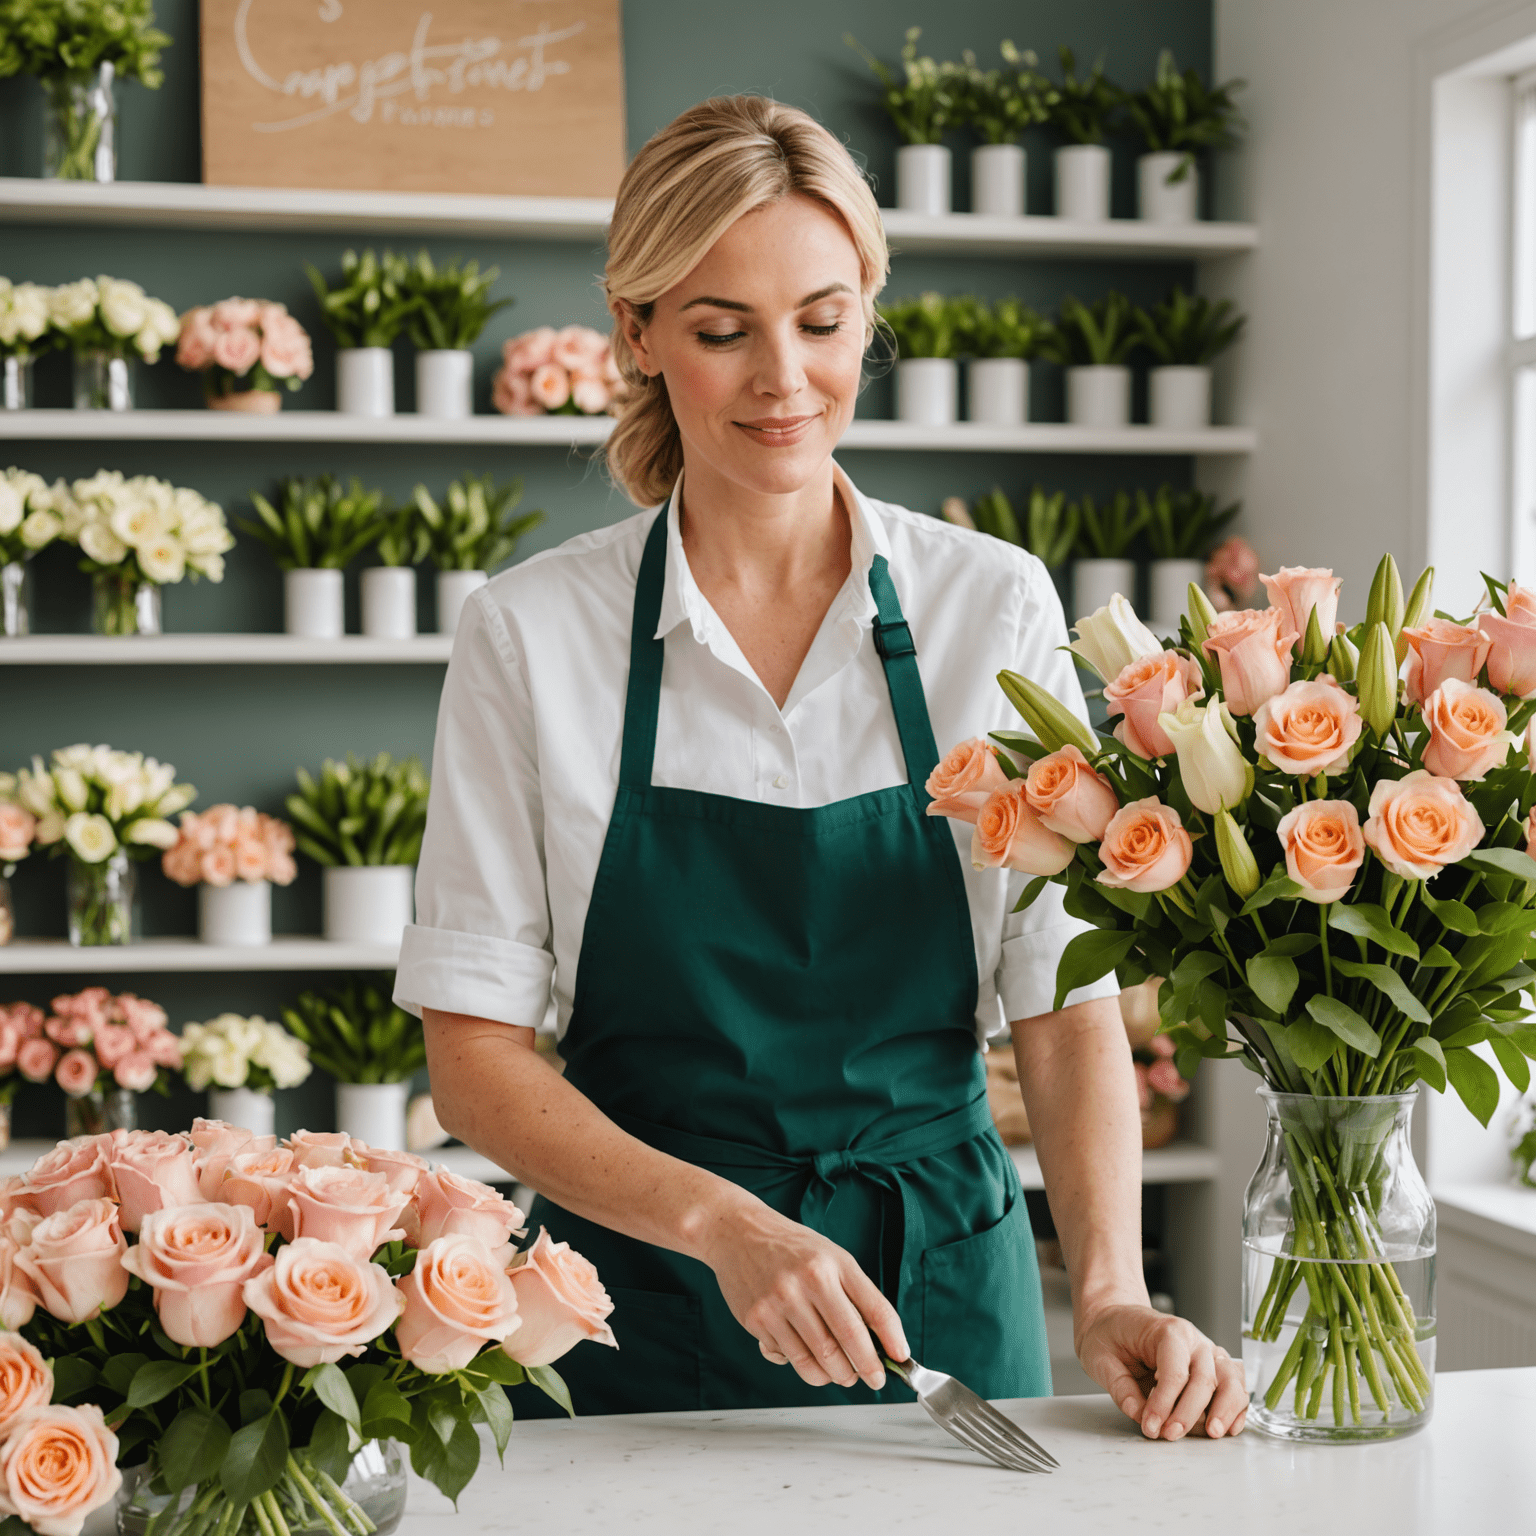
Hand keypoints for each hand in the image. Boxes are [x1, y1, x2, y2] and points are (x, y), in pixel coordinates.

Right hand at [700, 1194, 907, 1391]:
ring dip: (836, 1375)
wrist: (738, 1233)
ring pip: (817, 1359)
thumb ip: (855, 1294)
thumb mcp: (832, 1257)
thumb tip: (880, 1341)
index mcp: (833, 1264)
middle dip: (865, 1369)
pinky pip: (788, 1358)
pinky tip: (807, 1356)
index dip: (892, 1340)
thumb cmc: (791, 1247)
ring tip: (843, 1374)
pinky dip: (803, 1366)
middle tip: (872, 1377)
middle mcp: (807, 1282)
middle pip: (846, 1342)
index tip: (901, 1359)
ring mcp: (779, 1302)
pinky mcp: (757, 1320)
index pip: (874, 1309)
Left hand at [1077, 1303, 1247, 1439]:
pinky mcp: (1212, 1367)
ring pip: (1230, 1380)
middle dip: (1190, 1413)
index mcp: (1167, 1331)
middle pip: (1205, 1379)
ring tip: (1212, 1433)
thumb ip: (1119, 1386)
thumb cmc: (1110, 1332)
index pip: (1175, 1372)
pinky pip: (1234, 1386)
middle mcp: (1193, 1340)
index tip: (1150, 1425)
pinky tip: (1228, 1427)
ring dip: (1225, 1410)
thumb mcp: (1099, 1355)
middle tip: (1170, 1434)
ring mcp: (1206, 1352)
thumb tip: (1139, 1414)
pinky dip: (1236, 1407)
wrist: (1116, 1318)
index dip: (1164, 1403)